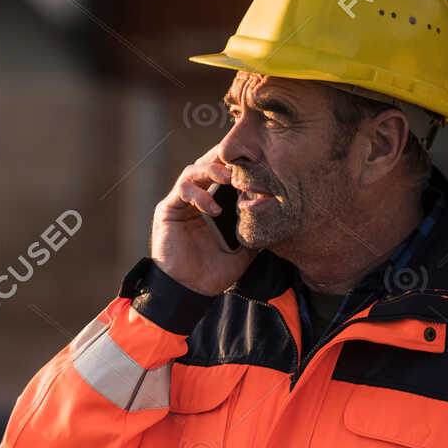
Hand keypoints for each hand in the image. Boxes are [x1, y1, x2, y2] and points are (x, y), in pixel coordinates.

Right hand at [150, 148, 256, 295]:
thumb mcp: (246, 245)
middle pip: (209, 164)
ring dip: (212, 169)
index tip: (259, 159)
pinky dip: (198, 194)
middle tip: (244, 158)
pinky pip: (182, 190)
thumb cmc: (216, 270)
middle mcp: (196, 197)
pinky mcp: (168, 209)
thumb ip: (257, 226)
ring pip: (194, 170)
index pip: (225, 172)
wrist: (191, 290)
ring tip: (229, 177)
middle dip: (226, 158)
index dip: (239, 162)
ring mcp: (181, 202)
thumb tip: (278, 211)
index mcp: (214, 201)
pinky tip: (214, 208)